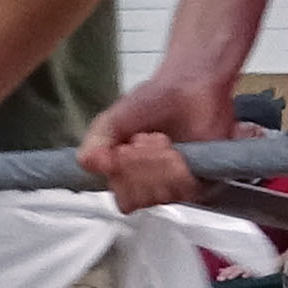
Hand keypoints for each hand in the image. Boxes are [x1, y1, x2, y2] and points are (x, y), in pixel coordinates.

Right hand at [80, 71, 231, 213]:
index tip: (123, 149)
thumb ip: (96, 141)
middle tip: (142, 140)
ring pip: (161, 196)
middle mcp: (152, 186)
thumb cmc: (151, 102)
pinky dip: (176, 168)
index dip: (123, 175)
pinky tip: (174, 149)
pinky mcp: (200, 180)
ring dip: (156, 164)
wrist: (188, 87)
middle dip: (139, 167)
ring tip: (158, 140)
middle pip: (141, 200)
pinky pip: (185, 190)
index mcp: (127, 177)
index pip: (123, 199)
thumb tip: (88, 162)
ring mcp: (176, 184)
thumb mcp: (113, 119)